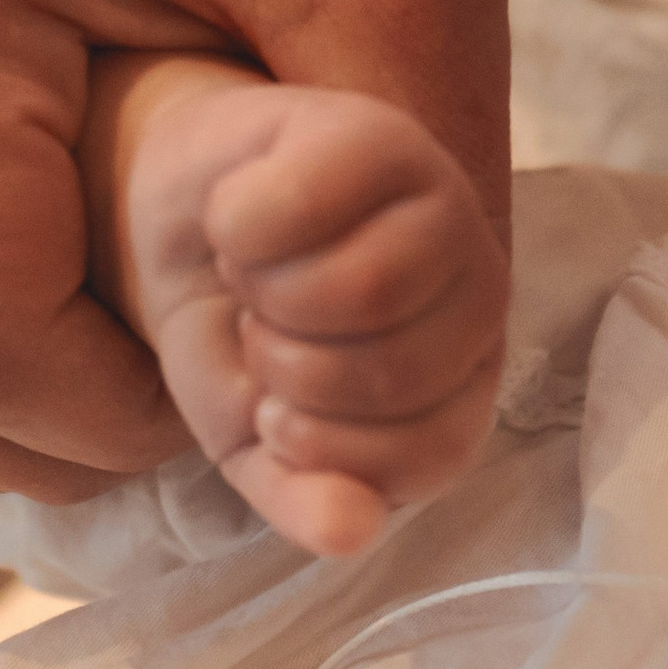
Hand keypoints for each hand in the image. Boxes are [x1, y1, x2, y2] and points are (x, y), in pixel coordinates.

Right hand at [97, 60, 505, 555]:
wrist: (188, 216)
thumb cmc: (237, 328)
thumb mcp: (254, 438)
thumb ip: (305, 492)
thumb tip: (350, 533)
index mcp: (464, 379)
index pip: (429, 456)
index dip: (323, 447)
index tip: (278, 409)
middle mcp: (479, 292)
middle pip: (396, 370)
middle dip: (288, 369)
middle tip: (264, 330)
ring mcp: (444, 206)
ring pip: (365, 291)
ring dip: (269, 298)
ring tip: (256, 280)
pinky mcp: (379, 135)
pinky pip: (298, 210)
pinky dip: (236, 228)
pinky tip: (238, 219)